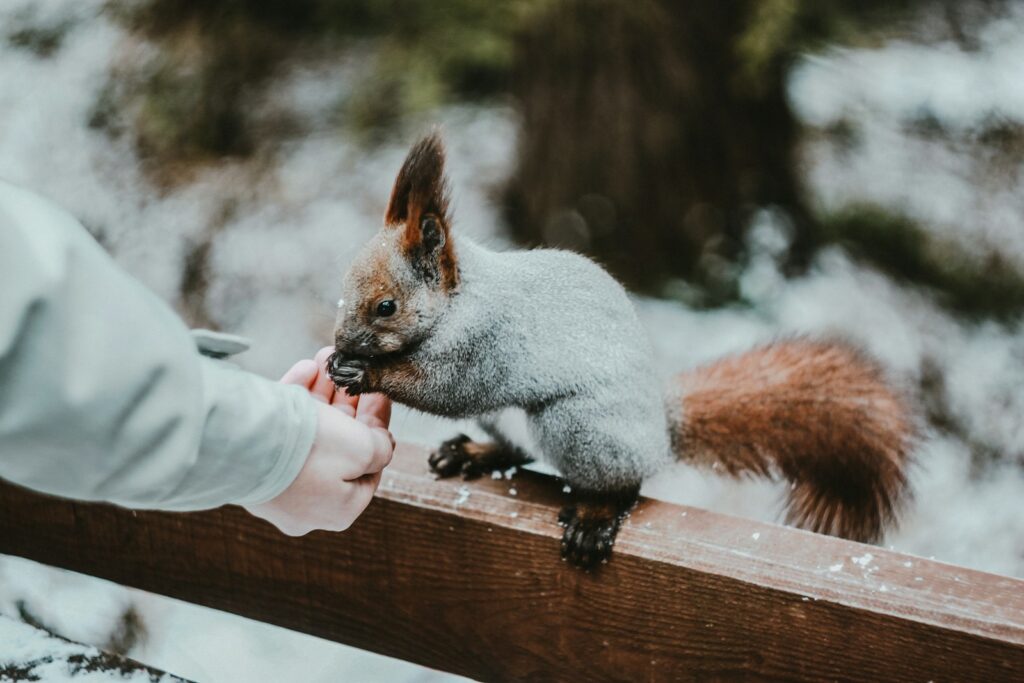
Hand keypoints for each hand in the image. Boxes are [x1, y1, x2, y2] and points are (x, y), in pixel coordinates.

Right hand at [244, 347, 394, 535]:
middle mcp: (307, 504)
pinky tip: (306, 368)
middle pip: (339, 448)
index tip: (378, 395)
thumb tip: (382, 444)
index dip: (377, 427)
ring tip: (329, 360)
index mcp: (339, 510)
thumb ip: (380, 447)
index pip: (370, 469)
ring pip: (309, 434)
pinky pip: (281, 430)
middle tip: (353, 372)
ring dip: (321, 394)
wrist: (238, 442)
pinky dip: (295, 398)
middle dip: (347, 403)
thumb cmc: (307, 452)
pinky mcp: (251, 462)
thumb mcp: (362, 449)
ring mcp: (277, 484)